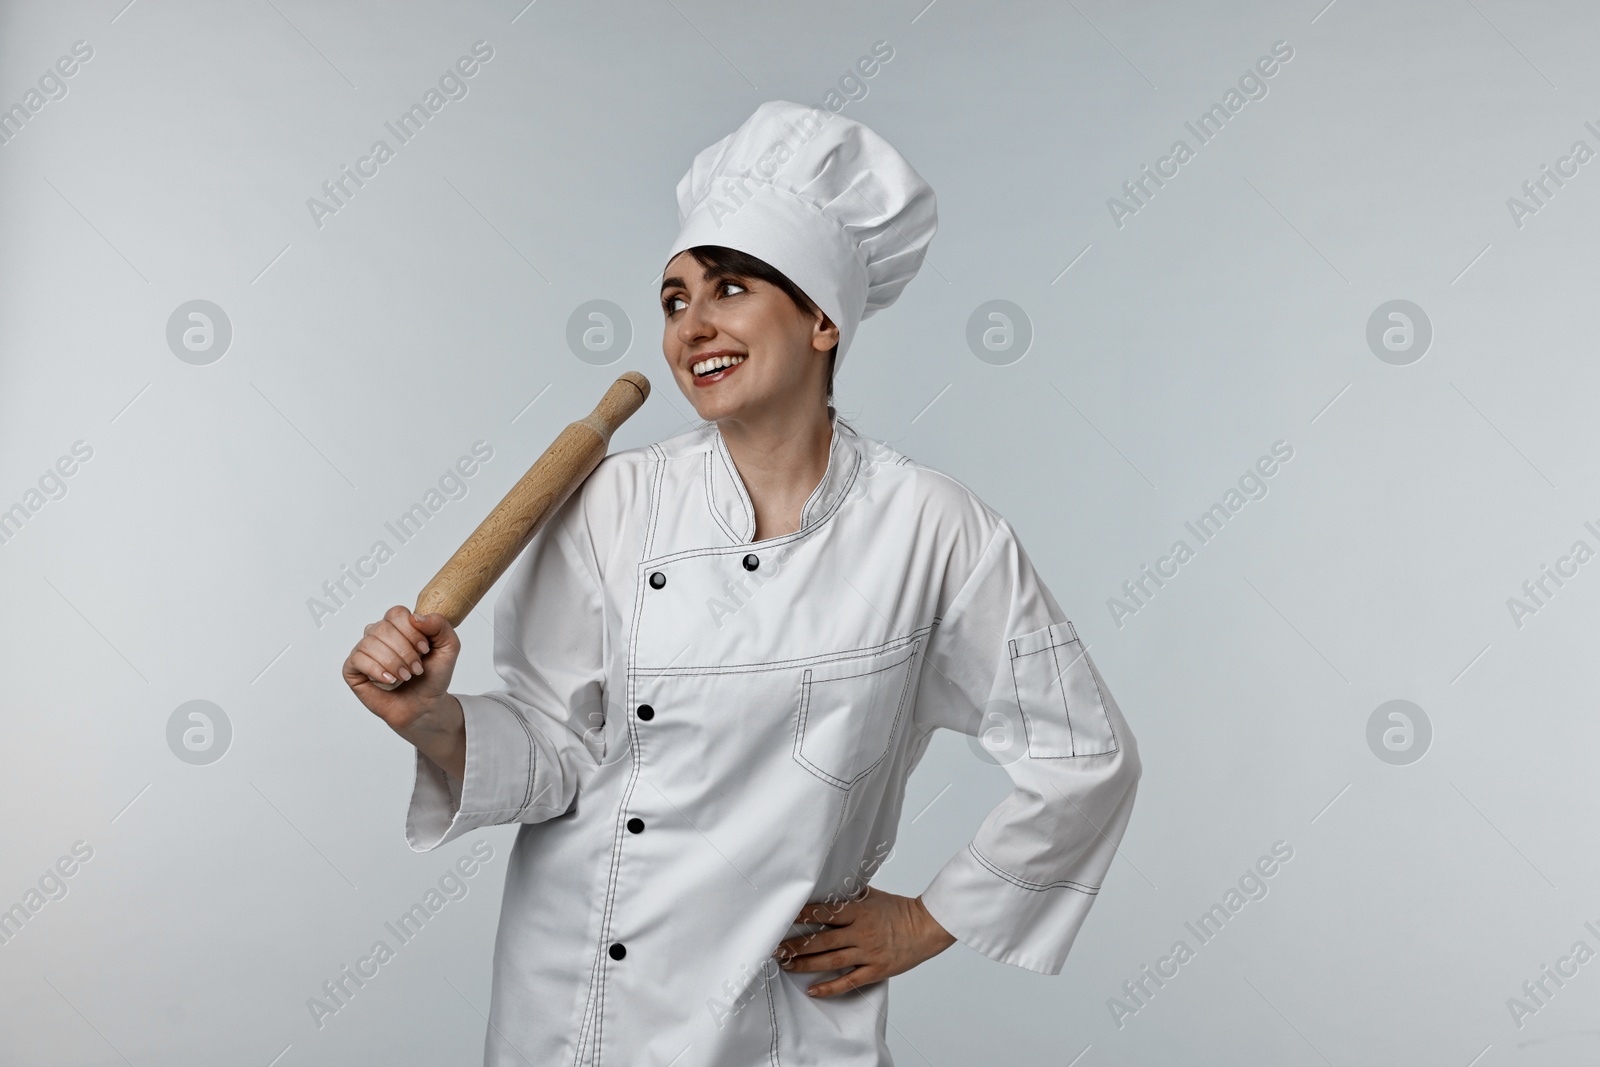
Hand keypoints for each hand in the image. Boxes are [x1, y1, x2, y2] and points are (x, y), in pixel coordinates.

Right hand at [342, 606, 466, 778]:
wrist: (424, 706)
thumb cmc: (433, 677)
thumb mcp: (449, 648)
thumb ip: (441, 626)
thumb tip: (416, 617)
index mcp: (399, 625)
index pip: (397, 613)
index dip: (411, 632)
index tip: (424, 650)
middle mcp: (378, 634)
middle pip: (384, 628)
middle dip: (404, 651)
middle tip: (416, 669)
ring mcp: (364, 650)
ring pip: (370, 643)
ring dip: (393, 663)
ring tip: (405, 677)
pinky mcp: (353, 668)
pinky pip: (357, 659)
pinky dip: (376, 670)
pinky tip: (389, 680)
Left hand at [773, 886, 956, 997]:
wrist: (925, 928)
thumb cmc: (898, 910)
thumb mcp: (872, 895)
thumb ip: (849, 894)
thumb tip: (826, 884)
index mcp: (859, 911)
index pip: (825, 913)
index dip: (803, 916)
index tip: (784, 918)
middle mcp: (861, 932)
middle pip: (822, 941)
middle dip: (796, 945)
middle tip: (776, 948)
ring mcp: (868, 953)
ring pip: (830, 961)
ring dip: (805, 964)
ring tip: (786, 965)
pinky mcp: (875, 970)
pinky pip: (848, 981)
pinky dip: (829, 988)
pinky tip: (813, 990)